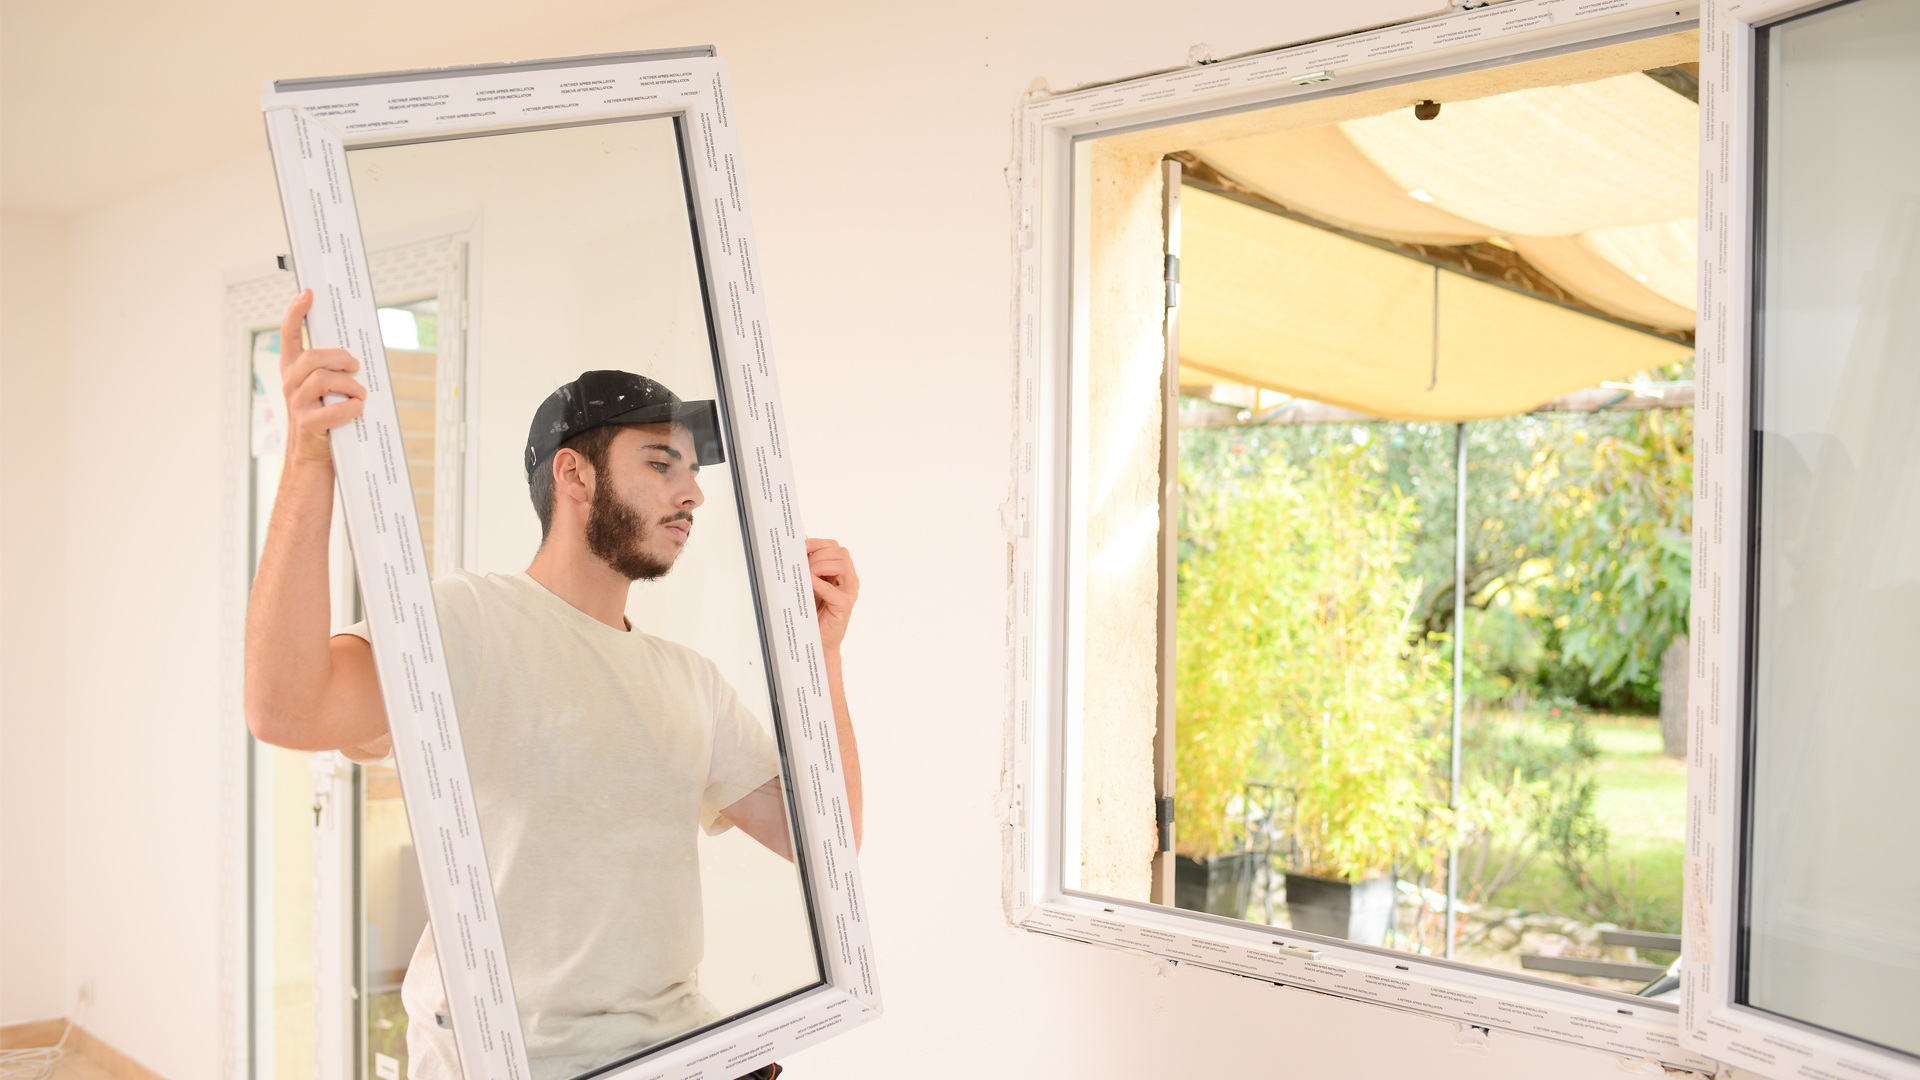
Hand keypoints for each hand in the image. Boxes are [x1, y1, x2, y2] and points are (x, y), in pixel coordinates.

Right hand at [279, 289, 366, 465]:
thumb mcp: (326, 391)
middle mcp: (291, 384)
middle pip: (313, 357)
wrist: (313, 459)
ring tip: (360, 394)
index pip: (289, 335)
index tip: (308, 294)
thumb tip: (358, 353)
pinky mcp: (307, 425)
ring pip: (322, 379)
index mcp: (294, 371)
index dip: (296, 313)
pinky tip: (358, 409)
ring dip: (349, 384)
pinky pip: (331, 410)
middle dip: (340, 358)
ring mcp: (296, 404)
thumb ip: (333, 370)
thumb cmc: (326, 421)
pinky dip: (350, 407)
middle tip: (355, 366)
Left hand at [806, 538, 858, 652]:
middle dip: (819, 555)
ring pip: (843, 566)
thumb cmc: (813, 612)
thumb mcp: (810, 585)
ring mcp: (849, 592)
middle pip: (841, 553)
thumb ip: (809, 568)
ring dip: (821, 566)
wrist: (817, 639)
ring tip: (808, 576)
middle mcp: (849, 580)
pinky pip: (833, 591)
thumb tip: (798, 551)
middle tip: (804, 566)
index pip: (835, 547)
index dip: (818, 543)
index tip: (802, 546)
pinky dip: (819, 584)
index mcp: (842, 572)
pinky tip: (808, 583)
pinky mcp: (844, 606)